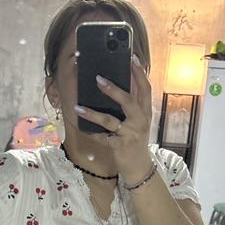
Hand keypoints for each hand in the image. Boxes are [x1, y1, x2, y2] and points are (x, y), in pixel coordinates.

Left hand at [74, 54, 152, 181]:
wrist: (139, 167)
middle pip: (129, 101)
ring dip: (92, 113)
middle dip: (113, 89)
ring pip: (110, 120)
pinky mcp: (120, 146)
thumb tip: (116, 84)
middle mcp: (140, 121)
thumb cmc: (135, 140)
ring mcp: (131, 134)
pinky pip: (102, 137)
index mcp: (145, 111)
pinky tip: (81, 127)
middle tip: (98, 78)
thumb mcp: (138, 121)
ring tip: (78, 107)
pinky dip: (91, 133)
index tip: (132, 57)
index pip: (145, 88)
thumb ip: (132, 105)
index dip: (139, 73)